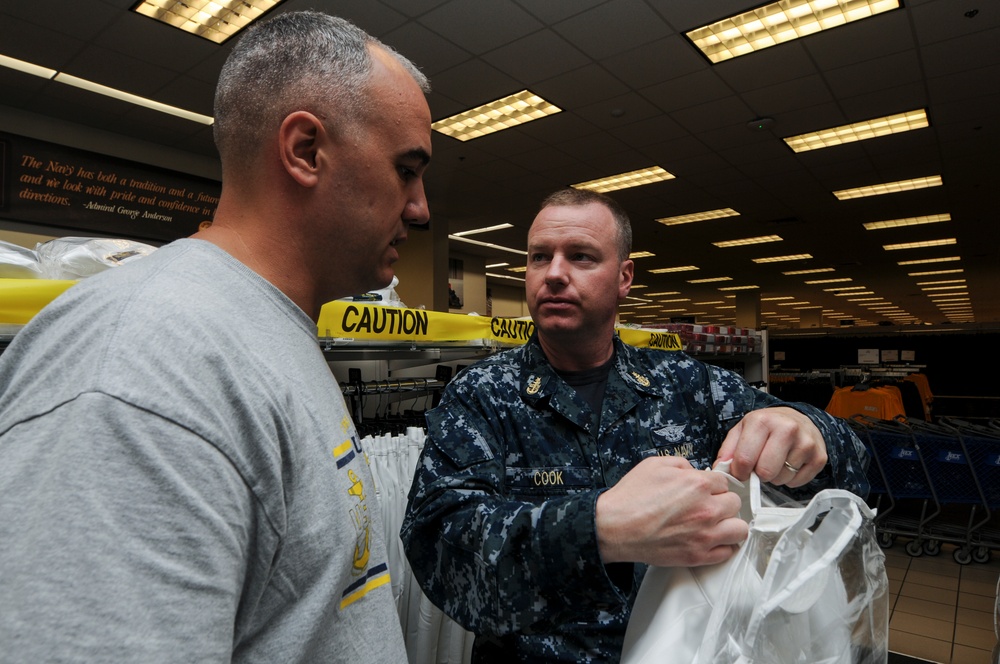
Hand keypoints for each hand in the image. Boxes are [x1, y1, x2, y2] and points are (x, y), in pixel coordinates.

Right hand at [595, 456, 746, 567]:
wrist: (614, 527)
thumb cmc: (630, 498)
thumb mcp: (655, 465)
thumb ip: (682, 465)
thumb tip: (694, 472)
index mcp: (697, 485)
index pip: (725, 482)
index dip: (713, 485)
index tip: (708, 490)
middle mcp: (706, 510)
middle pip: (735, 504)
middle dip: (722, 502)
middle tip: (709, 505)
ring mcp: (704, 535)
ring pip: (739, 530)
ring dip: (729, 524)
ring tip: (717, 524)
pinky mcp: (698, 556)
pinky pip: (728, 552)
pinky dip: (723, 546)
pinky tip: (711, 540)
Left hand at [715, 406, 827, 487]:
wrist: (798, 420)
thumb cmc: (766, 427)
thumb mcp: (742, 430)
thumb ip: (727, 450)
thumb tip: (720, 469)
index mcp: (762, 421)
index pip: (745, 460)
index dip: (739, 472)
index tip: (741, 471)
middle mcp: (787, 429)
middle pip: (765, 472)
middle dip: (759, 474)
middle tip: (760, 465)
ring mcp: (806, 443)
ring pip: (781, 479)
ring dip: (775, 477)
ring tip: (776, 461)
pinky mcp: (819, 457)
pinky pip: (797, 483)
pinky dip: (790, 479)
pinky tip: (789, 464)